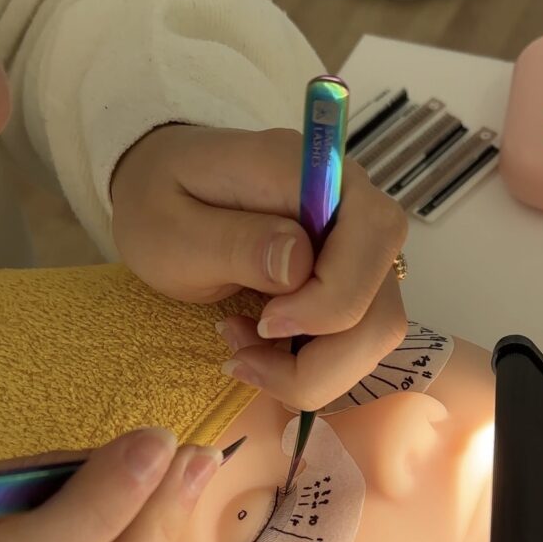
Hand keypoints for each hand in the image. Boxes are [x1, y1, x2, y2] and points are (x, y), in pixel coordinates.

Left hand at [111, 125, 408, 410]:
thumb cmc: (159, 203)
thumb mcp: (170, 228)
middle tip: (245, 356)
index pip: (373, 233)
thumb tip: (299, 264)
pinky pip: (355, 342)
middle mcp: (351, 207)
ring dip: (315, 370)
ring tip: (245, 355)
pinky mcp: (349, 285)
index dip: (333, 296)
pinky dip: (310, 367)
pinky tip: (260, 349)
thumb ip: (235, 243)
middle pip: (383, 299)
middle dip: (323, 356)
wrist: (161, 192)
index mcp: (309, 171)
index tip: (265, 322)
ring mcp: (356, 250)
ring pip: (376, 332)